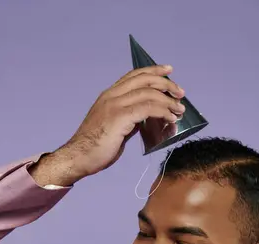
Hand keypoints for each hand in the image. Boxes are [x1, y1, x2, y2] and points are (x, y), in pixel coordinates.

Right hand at [30, 65, 184, 186]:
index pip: (134, 76)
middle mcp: (111, 96)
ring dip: (168, 100)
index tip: (168, 72)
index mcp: (109, 96)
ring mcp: (114, 105)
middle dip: (166, 83)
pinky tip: (170, 118)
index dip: (153, 71)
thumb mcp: (115, 128)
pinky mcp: (119, 117)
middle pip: (143, 79)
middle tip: (180, 93)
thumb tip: (148, 120)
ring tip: (180, 110)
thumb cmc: (95, 148)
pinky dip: (162, 111)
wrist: (78, 157)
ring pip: (148, 93)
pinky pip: (147, 108)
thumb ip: (130, 120)